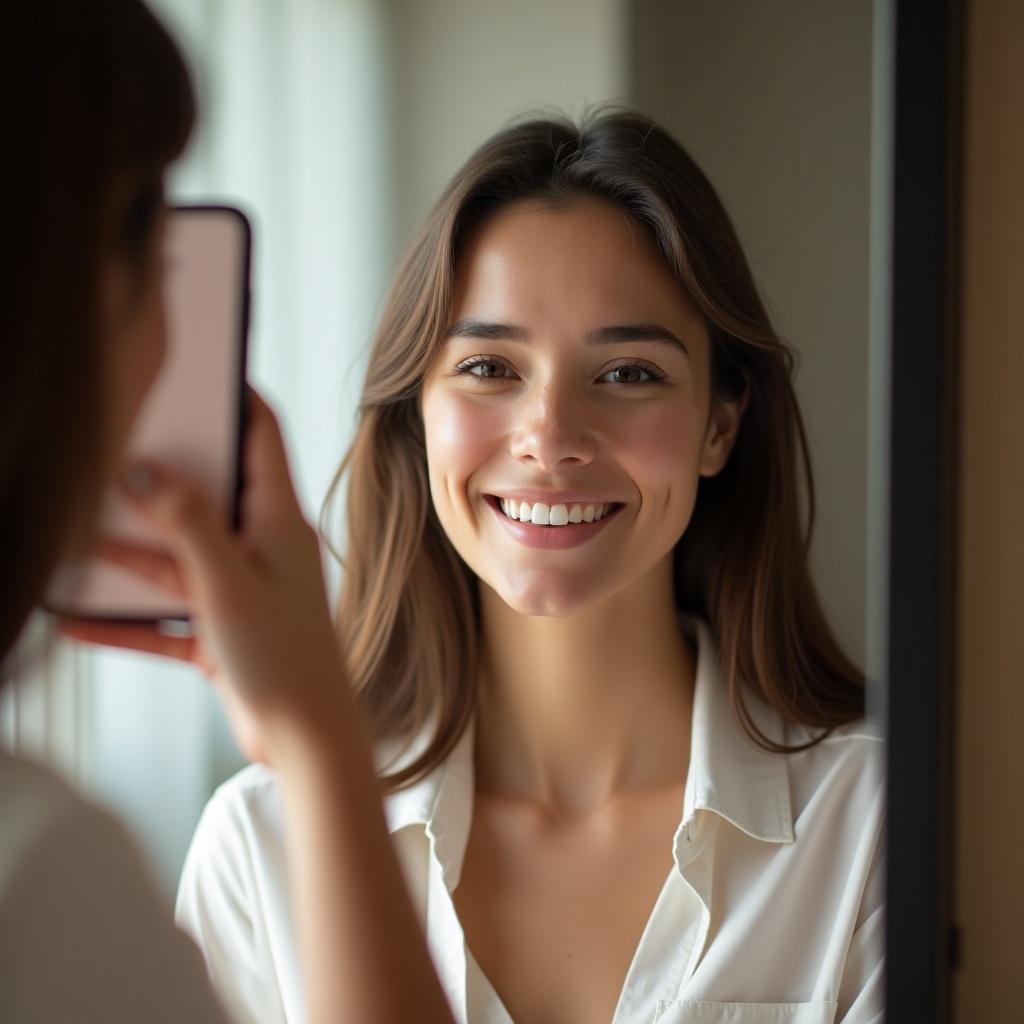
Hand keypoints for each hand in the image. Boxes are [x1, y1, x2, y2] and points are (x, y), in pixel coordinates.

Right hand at [60, 389, 348, 764]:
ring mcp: (241, 591)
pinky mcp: (223, 633)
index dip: (236, 399)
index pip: (262, 438)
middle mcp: (261, 549)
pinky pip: (166, 617)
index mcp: (278, 521)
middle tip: (108, 453)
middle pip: (204, 497)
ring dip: (127, 556)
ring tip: (70, 541)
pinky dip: (127, 619)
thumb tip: (147, 471)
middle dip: (156, 480)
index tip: (201, 372)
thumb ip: (187, 523)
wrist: (306, 739)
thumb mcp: (228, 581)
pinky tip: (76, 620)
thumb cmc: (284, 657)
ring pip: (175, 560)